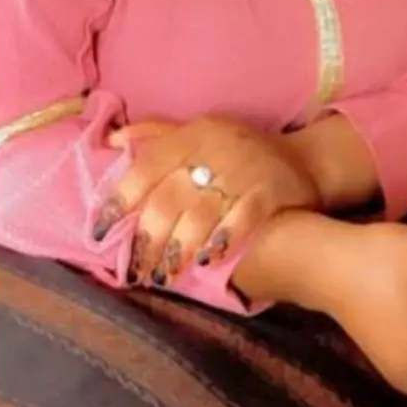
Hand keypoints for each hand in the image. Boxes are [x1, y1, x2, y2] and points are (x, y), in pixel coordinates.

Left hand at [100, 118, 321, 286]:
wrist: (306, 159)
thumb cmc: (242, 151)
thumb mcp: (201, 132)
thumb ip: (158, 136)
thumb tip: (112, 142)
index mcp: (193, 134)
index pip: (146, 165)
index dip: (121, 199)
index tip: (100, 231)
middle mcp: (216, 149)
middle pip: (169, 198)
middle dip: (149, 239)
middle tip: (139, 269)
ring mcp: (245, 170)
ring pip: (200, 214)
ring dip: (179, 248)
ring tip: (167, 273)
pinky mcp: (271, 190)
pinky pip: (242, 218)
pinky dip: (222, 241)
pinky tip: (209, 260)